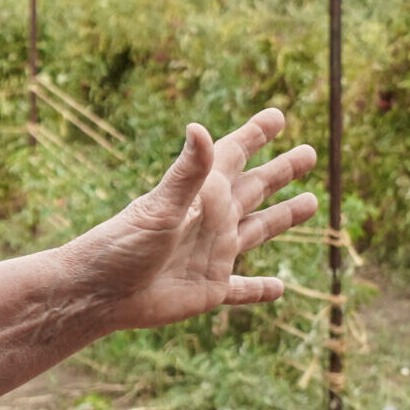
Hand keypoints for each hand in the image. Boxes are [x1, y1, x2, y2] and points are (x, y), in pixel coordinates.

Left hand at [67, 107, 317, 332]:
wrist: (98, 293)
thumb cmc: (122, 245)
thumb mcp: (159, 207)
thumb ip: (186, 174)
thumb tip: (198, 128)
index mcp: (201, 195)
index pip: (234, 155)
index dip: (256, 135)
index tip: (278, 115)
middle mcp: (211, 220)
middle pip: (255, 189)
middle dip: (281, 171)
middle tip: (309, 153)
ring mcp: (212, 254)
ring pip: (257, 231)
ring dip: (282, 218)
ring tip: (311, 202)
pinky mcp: (209, 289)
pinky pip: (241, 289)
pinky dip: (260, 290)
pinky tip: (280, 288)